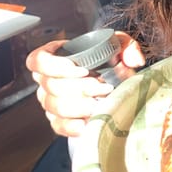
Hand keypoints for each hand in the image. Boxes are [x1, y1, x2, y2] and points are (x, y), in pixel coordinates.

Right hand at [26, 32, 144, 136]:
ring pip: (55, 106)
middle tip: (104, 88)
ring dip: (80, 105)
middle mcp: (46, 79)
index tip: (83, 70)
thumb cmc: (108, 59)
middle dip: (81, 88)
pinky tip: (86, 123)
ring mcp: (49, 100)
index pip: (38, 61)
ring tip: (101, 103)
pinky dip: (72, 126)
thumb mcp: (118, 45)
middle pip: (51, 86)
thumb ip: (127, 46)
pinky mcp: (58, 119)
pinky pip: (58, 125)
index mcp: (53, 56)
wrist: (112, 80)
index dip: (55, 66)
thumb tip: (133, 60)